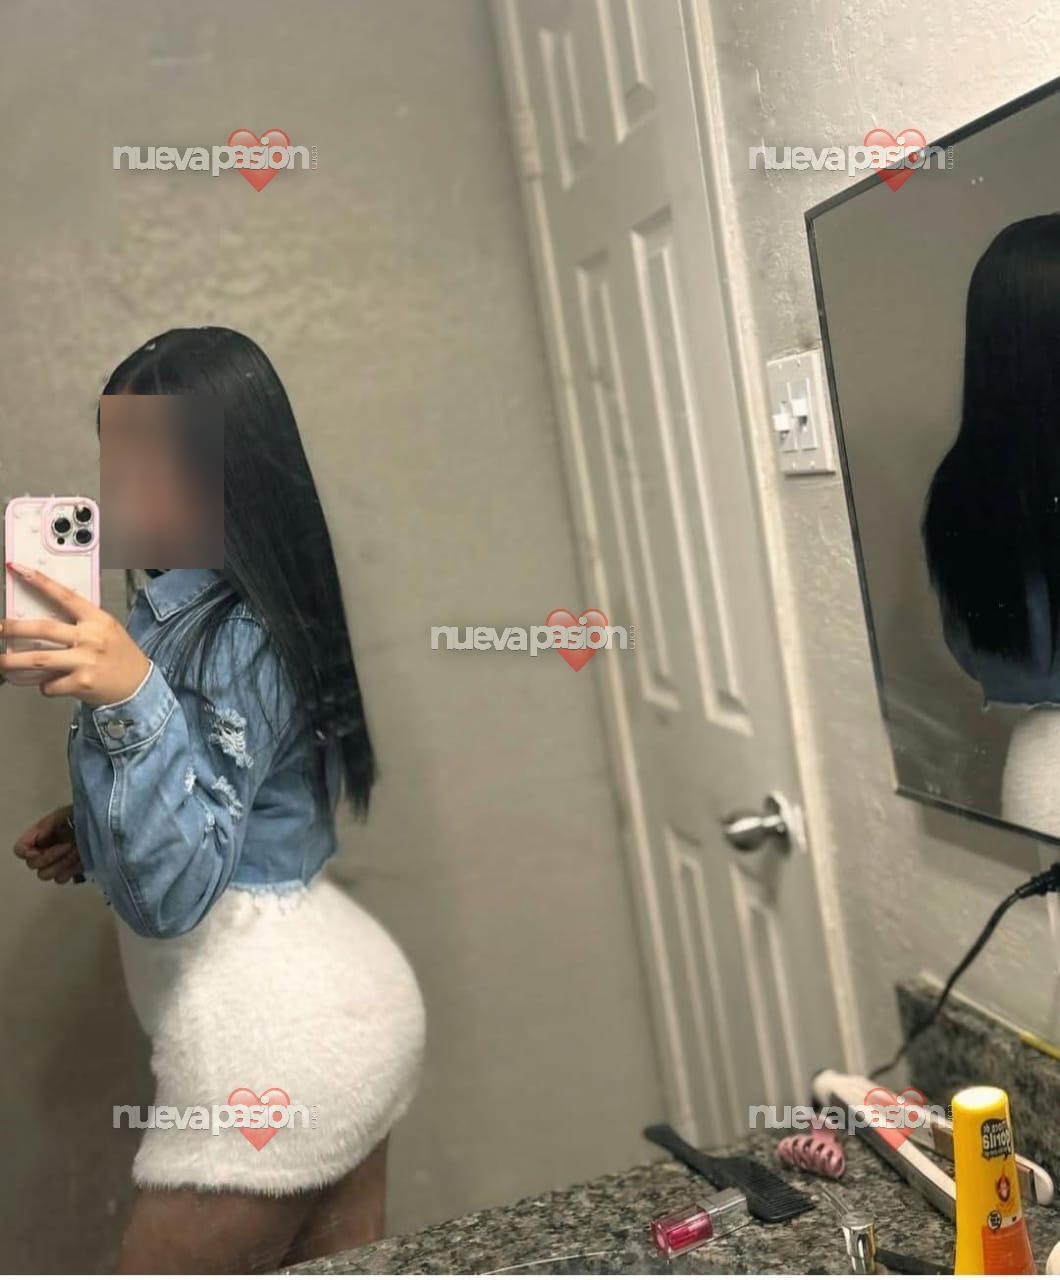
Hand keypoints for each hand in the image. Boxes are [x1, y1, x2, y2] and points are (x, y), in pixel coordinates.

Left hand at [0, 562, 150, 705]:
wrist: (139, 685)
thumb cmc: (120, 655)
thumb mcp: (106, 629)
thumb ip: (79, 622)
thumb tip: (42, 621)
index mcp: (97, 619)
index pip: (64, 595)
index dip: (39, 582)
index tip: (18, 569)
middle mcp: (90, 638)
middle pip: (43, 629)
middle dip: (13, 628)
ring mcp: (85, 661)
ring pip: (38, 659)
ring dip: (12, 661)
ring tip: (1, 661)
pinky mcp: (81, 683)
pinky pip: (50, 684)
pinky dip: (44, 686)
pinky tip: (48, 684)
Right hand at [13, 804, 83, 883]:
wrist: (107, 824)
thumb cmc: (85, 815)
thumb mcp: (65, 814)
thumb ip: (48, 826)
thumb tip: (38, 840)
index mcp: (40, 835)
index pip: (20, 850)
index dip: (27, 852)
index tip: (42, 849)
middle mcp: (44, 850)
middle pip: (33, 865)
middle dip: (51, 856)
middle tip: (69, 845)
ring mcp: (57, 862)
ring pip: (46, 874)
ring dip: (61, 863)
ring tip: (78, 851)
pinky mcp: (70, 871)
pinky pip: (61, 879)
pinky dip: (70, 870)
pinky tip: (82, 859)